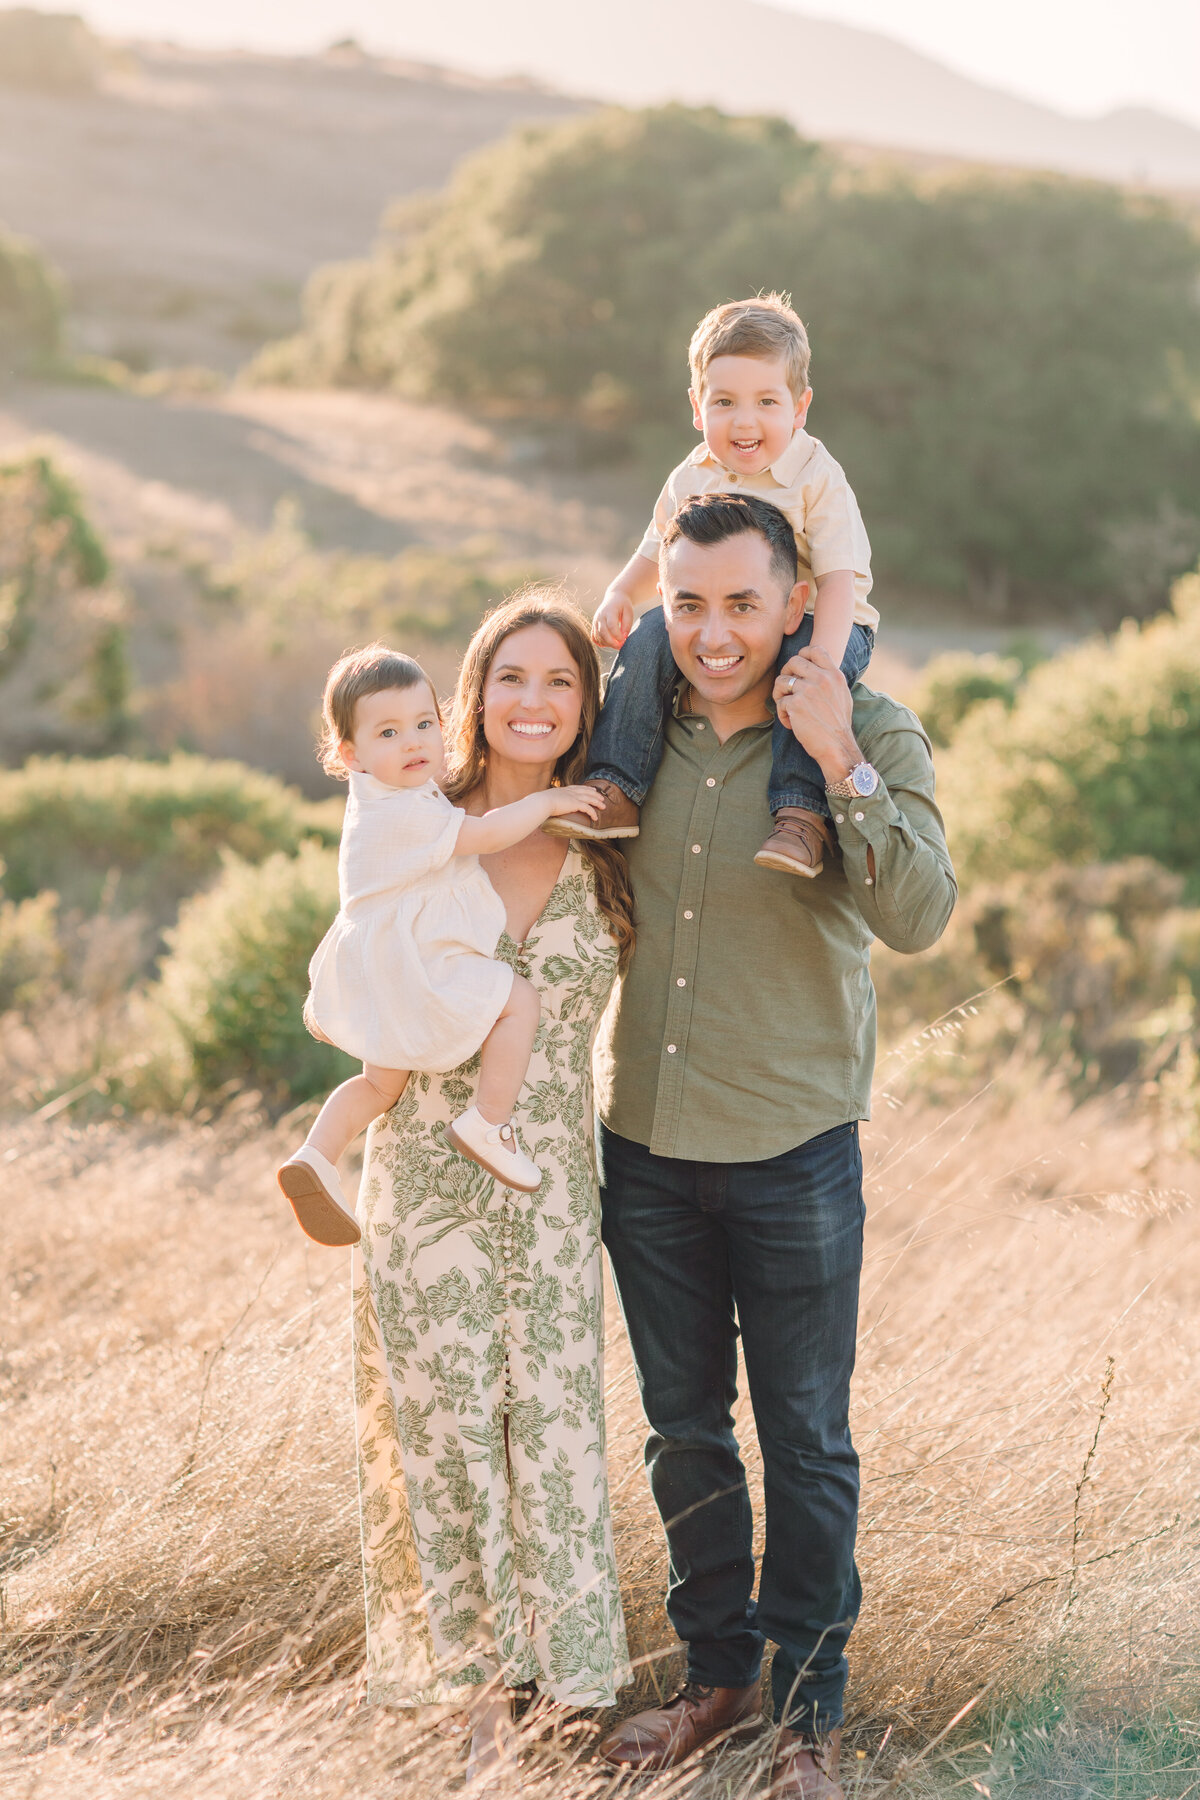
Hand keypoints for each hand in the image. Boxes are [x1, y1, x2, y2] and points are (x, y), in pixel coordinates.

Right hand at [544, 784, 605, 820]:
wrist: (542, 802)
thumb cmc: (541, 802)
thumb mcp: (546, 798)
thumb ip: (549, 800)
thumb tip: (545, 804)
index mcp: (564, 789)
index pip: (578, 787)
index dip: (586, 788)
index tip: (592, 789)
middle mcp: (570, 792)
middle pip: (587, 791)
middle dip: (595, 794)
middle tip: (602, 797)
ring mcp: (574, 797)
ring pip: (590, 799)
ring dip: (598, 803)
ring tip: (603, 807)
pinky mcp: (575, 804)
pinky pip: (588, 808)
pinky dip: (593, 813)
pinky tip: (596, 817)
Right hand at [592, 590, 632, 648]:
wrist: (614, 598)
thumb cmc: (623, 606)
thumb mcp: (629, 612)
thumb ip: (627, 625)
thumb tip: (624, 637)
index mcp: (609, 611)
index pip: (611, 626)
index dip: (617, 635)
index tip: (624, 640)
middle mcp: (600, 616)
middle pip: (603, 632)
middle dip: (611, 642)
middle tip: (620, 646)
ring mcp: (595, 621)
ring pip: (598, 636)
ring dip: (607, 644)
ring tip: (617, 644)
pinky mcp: (594, 625)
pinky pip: (594, 637)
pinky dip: (601, 643)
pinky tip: (609, 643)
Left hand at [773, 645, 860, 783]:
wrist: (837, 746)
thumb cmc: (838, 725)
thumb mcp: (841, 695)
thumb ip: (829, 679)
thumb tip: (814, 669)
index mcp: (834, 675)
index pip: (815, 650)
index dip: (802, 654)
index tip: (798, 668)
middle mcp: (822, 679)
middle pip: (794, 661)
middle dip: (786, 673)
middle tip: (787, 689)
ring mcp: (808, 690)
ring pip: (781, 680)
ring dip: (780, 695)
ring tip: (788, 709)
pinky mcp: (796, 704)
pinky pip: (780, 702)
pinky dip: (782, 714)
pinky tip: (792, 724)